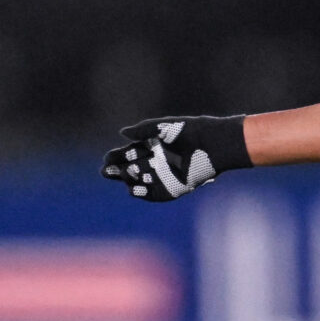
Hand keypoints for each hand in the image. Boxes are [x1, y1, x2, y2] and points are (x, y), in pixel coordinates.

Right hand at [102, 114, 247, 201]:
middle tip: (106, 171)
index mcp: (154, 146)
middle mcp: (158, 162)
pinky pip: (156, 194)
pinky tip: (132, 189)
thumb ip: (143, 129)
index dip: (117, 157)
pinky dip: (143, 193)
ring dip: (129, 180)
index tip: (107, 159)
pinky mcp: (176, 188)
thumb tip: (122, 132)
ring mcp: (166, 176)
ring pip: (142, 181)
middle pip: (132, 168)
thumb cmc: (190, 131)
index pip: (129, 153)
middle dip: (118, 170)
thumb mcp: (164, 127)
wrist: (213, 144)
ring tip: (123, 174)